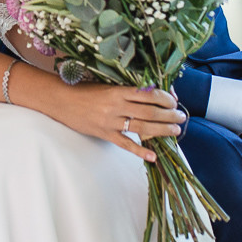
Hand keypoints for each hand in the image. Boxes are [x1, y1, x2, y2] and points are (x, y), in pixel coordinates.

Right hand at [47, 83, 185, 162]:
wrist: (60, 100)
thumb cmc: (84, 90)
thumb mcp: (106, 85)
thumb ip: (126, 90)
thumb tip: (151, 93)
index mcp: (118, 90)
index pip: (148, 94)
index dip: (165, 98)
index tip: (174, 101)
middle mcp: (116, 106)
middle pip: (150, 112)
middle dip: (169, 115)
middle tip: (181, 117)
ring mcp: (110, 122)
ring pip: (142, 128)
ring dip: (162, 130)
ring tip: (175, 130)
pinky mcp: (104, 134)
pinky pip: (125, 145)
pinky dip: (140, 151)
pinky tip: (153, 156)